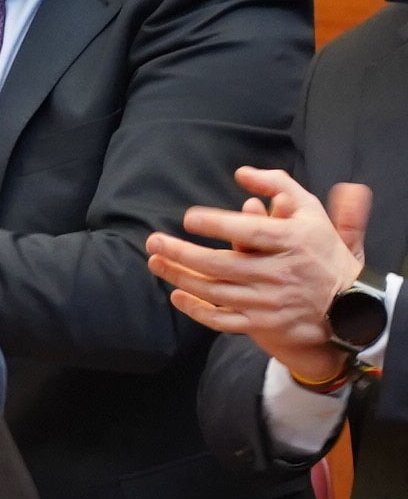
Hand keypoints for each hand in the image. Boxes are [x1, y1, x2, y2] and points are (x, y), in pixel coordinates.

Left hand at [145, 168, 372, 387]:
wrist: (346, 305)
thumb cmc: (320, 250)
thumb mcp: (311, 212)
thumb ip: (280, 186)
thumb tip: (242, 173)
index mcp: (294, 242)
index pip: (252, 232)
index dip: (219, 225)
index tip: (189, 218)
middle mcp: (280, 273)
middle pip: (222, 265)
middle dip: (182, 253)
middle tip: (154, 241)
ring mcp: (268, 302)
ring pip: (215, 291)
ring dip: (180, 277)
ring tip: (156, 262)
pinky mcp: (261, 325)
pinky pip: (221, 319)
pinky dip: (196, 309)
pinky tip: (176, 294)